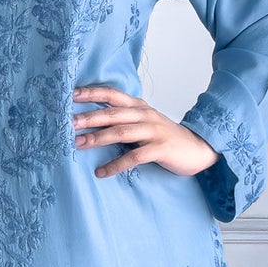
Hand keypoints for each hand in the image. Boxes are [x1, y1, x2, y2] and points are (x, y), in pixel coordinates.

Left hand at [71, 83, 220, 180]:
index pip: (113, 95)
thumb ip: (125, 119)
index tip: (71, 95)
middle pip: (113, 113)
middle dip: (89, 117)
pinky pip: (134, 157)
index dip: (92, 93)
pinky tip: (102, 172)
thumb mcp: (146, 122)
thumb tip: (93, 121)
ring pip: (121, 132)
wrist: (199, 149)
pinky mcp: (160, 149)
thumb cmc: (166, 138)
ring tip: (78, 144)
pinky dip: (116, 165)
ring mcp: (154, 131)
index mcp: (140, 107)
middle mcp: (146, 115)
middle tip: (68, 122)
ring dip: (98, 138)